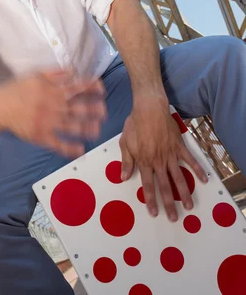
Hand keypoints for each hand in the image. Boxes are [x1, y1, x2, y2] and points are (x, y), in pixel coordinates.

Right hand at [0, 69, 106, 157]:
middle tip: (104, 112)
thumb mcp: (36, 75)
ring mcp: (47, 122)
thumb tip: (74, 70)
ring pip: (71, 126)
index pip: (76, 87)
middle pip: (77, 108)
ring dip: (86, 128)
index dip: (91, 87)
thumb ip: (56, 73)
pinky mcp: (40, 136)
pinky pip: (57, 144)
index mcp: (52, 89)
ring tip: (97, 131)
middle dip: (93, 109)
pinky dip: (69, 148)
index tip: (102, 89)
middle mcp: (52, 105)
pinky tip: (80, 150)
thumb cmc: (18, 89)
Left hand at [119, 95, 207, 220]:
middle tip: (174, 218)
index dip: (151, 200)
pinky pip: (190, 160)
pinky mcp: (180, 146)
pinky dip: (198, 170)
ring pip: (179, 177)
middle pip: (165, 186)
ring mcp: (171, 154)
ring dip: (185, 193)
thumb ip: (126, 161)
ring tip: (190, 207)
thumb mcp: (125, 142)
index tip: (155, 213)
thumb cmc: (135, 124)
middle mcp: (159, 161)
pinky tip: (204, 180)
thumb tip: (123, 178)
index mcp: (145, 161)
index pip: (148, 185)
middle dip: (170, 203)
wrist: (150, 108)